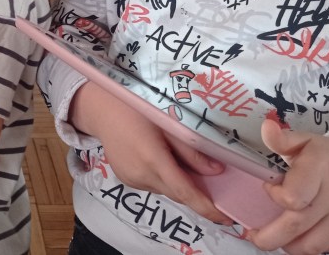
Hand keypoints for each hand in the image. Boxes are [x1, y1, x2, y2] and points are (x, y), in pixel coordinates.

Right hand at [69, 82, 230, 223]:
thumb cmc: (137, 110)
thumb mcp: (169, 124)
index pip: (184, 192)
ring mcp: (131, 180)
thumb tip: (217, 171)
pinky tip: (159, 160)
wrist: (102, 111)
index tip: (226, 218)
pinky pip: (151, 185)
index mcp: (154, 159)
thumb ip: (192, 151)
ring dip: (176, 184)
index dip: (206, 208)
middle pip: (176, 194)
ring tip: (179, 163)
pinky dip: (162, 179)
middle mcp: (141, 175)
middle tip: (212, 186)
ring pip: (164, 190)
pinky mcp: (125, 180)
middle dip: (195, 194)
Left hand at [245, 120, 328, 254]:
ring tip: (273, 237)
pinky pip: (325, 248)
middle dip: (270, 236)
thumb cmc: (328, 155)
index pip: (294, 196)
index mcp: (319, 169)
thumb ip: (282, 138)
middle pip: (298, 224)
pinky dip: (306, 247)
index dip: (276, 197)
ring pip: (312, 244)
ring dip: (288, 245)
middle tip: (254, 235)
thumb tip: (266, 127)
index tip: (268, 188)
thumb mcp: (305, 140)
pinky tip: (294, 238)